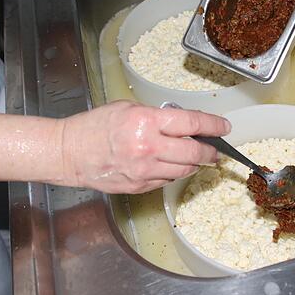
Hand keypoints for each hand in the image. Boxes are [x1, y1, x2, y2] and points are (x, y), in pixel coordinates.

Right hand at [59, 100, 230, 193]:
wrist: (70, 153)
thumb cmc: (95, 126)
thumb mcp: (128, 108)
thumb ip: (157, 116)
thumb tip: (182, 125)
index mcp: (147, 122)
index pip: (192, 124)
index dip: (213, 126)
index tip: (224, 127)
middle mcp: (149, 148)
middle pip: (194, 153)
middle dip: (210, 152)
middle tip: (216, 150)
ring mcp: (144, 170)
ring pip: (184, 171)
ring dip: (195, 164)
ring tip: (197, 158)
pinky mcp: (140, 186)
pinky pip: (167, 181)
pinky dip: (174, 173)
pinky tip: (171, 165)